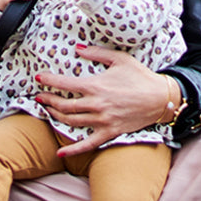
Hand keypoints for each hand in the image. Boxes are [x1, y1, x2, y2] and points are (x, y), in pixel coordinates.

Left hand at [34, 44, 170, 155]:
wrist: (161, 99)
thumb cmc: (140, 76)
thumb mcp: (119, 59)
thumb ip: (96, 53)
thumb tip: (78, 48)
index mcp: (96, 86)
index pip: (65, 84)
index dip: (49, 81)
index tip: (39, 78)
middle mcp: (96, 105)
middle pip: (64, 105)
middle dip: (48, 100)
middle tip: (39, 97)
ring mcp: (102, 121)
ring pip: (71, 122)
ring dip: (55, 116)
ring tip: (47, 111)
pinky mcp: (110, 132)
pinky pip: (88, 144)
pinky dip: (73, 149)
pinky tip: (60, 152)